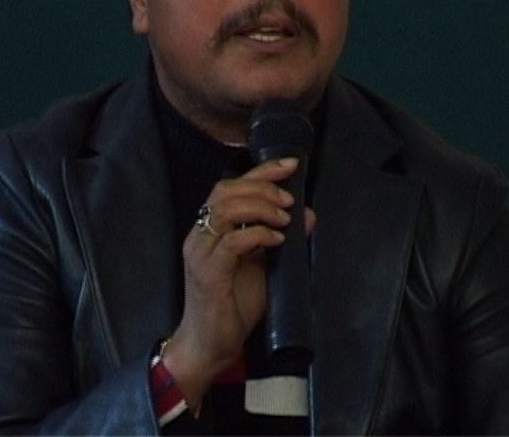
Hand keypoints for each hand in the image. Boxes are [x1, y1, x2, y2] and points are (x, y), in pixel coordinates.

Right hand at [162, 157, 315, 410]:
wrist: (210, 344)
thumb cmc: (234, 304)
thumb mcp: (263, 266)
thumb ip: (279, 239)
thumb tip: (308, 216)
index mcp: (210, 228)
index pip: (231, 186)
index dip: (261, 172)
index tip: (291, 165)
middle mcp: (200, 234)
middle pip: (226, 190)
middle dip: (263, 188)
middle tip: (289, 201)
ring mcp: (200, 252)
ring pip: (226, 210)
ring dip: (261, 208)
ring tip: (284, 220)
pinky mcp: (207, 273)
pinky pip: (233, 242)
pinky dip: (259, 234)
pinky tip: (276, 240)